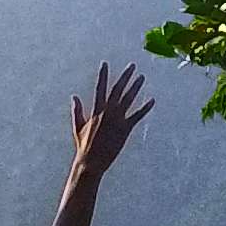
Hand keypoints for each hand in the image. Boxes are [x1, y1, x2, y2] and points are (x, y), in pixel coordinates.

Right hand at [67, 63, 152, 184]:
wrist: (91, 161)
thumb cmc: (83, 145)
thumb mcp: (77, 127)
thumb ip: (77, 111)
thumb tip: (74, 97)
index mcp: (96, 110)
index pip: (100, 88)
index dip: (102, 75)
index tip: (105, 64)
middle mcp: (108, 112)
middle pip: (118, 90)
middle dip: (125, 77)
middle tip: (132, 66)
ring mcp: (117, 120)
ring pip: (129, 100)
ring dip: (135, 87)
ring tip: (142, 77)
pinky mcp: (125, 129)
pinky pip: (137, 116)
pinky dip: (145, 108)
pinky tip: (152, 100)